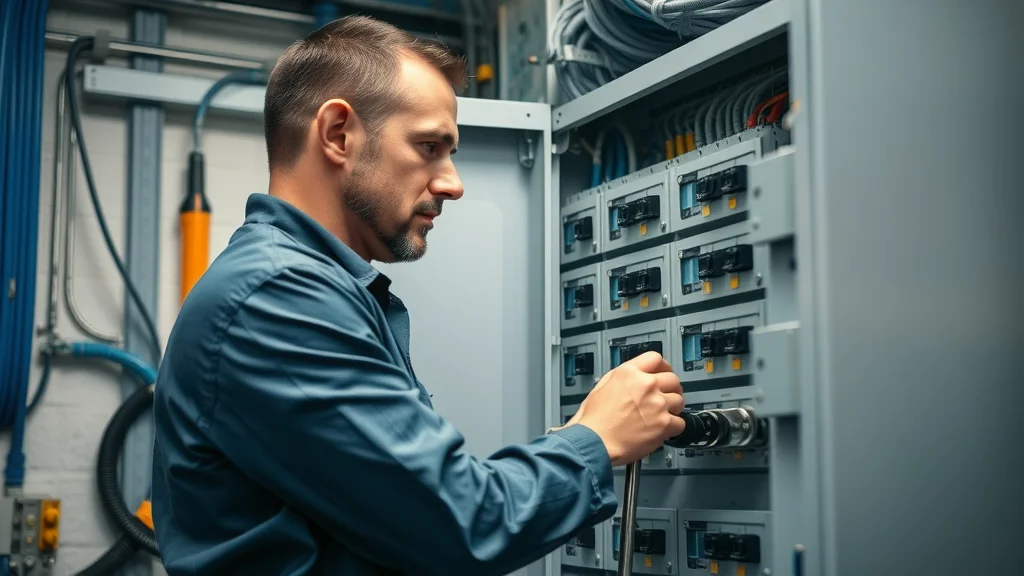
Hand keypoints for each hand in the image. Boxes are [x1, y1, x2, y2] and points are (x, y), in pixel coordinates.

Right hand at [569, 351, 685, 466]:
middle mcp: (646, 385)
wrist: (594, 443)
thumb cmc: (593, 421)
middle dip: (671, 388)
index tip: (663, 374)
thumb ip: (622, 379)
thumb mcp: (601, 387)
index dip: (661, 367)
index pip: (656, 359)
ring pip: (679, 400)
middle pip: (673, 379)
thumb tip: (634, 379)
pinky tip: (662, 429)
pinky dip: (674, 428)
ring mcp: (657, 404)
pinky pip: (681, 422)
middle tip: (665, 397)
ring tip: (662, 416)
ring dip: (673, 408)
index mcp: (629, 373)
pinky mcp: (664, 423)